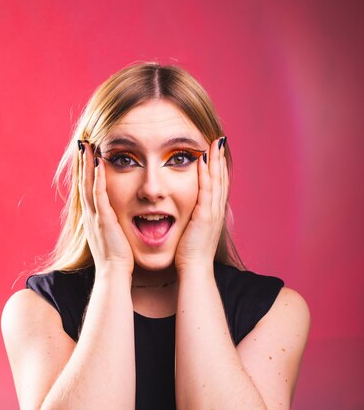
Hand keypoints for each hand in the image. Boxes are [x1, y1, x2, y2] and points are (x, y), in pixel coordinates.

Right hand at [79, 143, 134, 275]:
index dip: (85, 170)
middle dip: (82, 162)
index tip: (86, 153)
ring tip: (85, 146)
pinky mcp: (103, 220)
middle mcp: (90, 214)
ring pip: (87, 184)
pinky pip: (99, 195)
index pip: (86, 187)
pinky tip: (99, 164)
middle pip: (82, 181)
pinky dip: (98, 179)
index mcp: (92, 217)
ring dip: (86, 164)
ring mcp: (94, 216)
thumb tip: (118, 216)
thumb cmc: (117, 258)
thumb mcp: (112, 235)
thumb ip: (112, 223)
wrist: (114, 274)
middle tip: (81, 142)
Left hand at [174, 137, 228, 272]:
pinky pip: (206, 189)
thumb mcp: (193, 231)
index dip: (218, 167)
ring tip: (214, 142)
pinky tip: (203, 159)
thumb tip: (187, 212)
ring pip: (216, 180)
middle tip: (219, 139)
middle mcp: (216, 209)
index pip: (217, 184)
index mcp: (213, 212)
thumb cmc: (190, 254)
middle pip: (221, 178)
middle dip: (219, 158)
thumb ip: (192, 219)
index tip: (215, 151)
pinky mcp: (205, 215)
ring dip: (215, 160)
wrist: (194, 270)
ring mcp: (212, 212)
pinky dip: (206, 173)